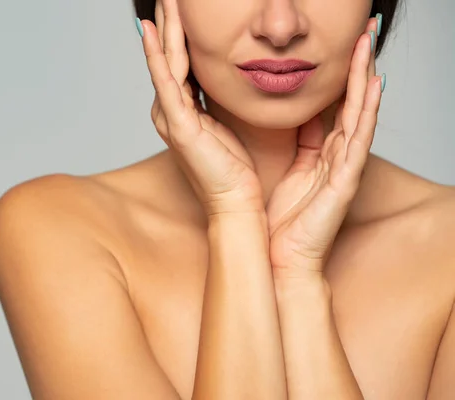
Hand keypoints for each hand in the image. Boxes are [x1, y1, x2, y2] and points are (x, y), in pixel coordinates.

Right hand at [138, 0, 263, 216]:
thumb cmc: (236, 170)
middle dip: (168, 22)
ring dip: (163, 28)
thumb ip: (221, 99)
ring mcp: (170, 117)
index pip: (178, 62)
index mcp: (183, 110)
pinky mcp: (178, 125)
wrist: (236, 203)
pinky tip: (150, 31)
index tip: (182, 5)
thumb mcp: (229, 123)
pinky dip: (157, 55)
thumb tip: (229, 76)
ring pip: (164, 62)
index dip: (178, 32)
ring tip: (164, 0)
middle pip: (166, 56)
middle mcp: (170, 111)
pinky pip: (166, 82)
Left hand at [266, 18, 384, 273]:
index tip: (343, 43)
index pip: (337, 105)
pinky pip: (358, 140)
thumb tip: (299, 113)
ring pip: (360, 113)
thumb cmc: (283, 218)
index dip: (342, 74)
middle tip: (365, 31)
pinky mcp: (345, 181)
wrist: (281, 257)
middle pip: (353, 102)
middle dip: (359, 66)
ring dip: (365, 78)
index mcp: (323, 152)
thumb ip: (300, 141)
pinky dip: (367, 112)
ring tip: (369, 46)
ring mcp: (345, 167)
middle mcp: (338, 155)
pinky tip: (373, 86)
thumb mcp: (290, 169)